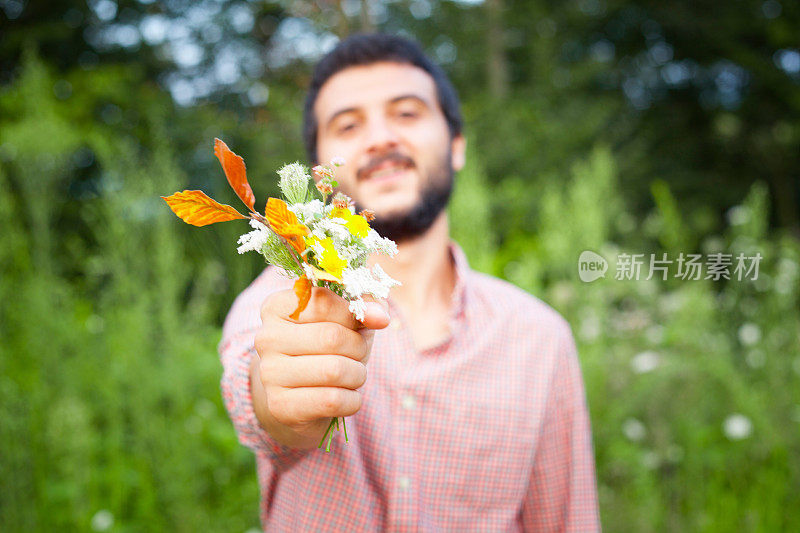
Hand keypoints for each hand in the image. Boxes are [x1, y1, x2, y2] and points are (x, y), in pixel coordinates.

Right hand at [251, 287, 389, 448]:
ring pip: (334, 371)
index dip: (353, 315)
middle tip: (358, 354)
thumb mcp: (348, 318)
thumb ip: (367, 305)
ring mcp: (269, 374)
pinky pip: (333, 401)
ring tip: (352, 375)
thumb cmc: (328, 346)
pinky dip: (352, 400)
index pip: (324, 302)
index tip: (358, 324)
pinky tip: (345, 396)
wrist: (301, 394)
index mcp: (277, 307)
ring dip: (357, 375)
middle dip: (358, 347)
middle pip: (332, 337)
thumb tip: (380, 317)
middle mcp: (266, 338)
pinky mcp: (280, 406)